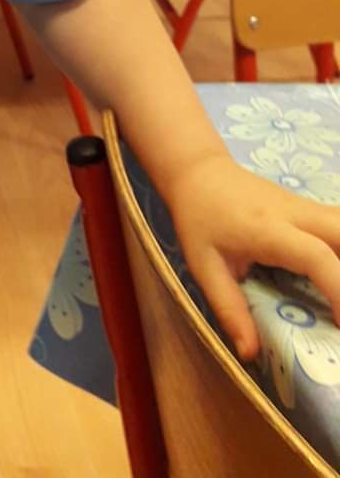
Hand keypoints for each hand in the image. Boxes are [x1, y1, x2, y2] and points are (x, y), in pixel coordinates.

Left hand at [166, 152, 339, 360]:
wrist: (199, 172)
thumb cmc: (200, 219)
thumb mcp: (203, 265)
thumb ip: (229, 307)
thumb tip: (250, 353)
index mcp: (267, 229)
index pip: (316, 256)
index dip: (339, 289)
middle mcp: (296, 214)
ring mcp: (307, 206)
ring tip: (339, 294)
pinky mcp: (312, 208)